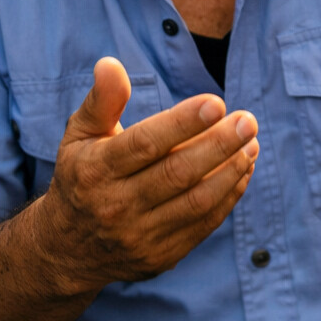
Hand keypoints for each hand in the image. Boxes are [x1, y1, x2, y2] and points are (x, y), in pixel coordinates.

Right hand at [37, 57, 258, 290]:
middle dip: (219, 145)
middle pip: (177, 174)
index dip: (182, 123)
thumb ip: (102, 100)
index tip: (216, 102)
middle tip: (248, 120)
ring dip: (231, 170)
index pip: (144, 144)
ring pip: (196, 202)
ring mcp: (139, 236)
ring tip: (253, 143)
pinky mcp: (160, 257)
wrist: (67, 250)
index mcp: (95, 170)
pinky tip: (243, 168)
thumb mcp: (80, 135)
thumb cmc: (82, 176)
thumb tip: (110, 64)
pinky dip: (229, 195)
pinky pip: (203, 224)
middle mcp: (116, 206)